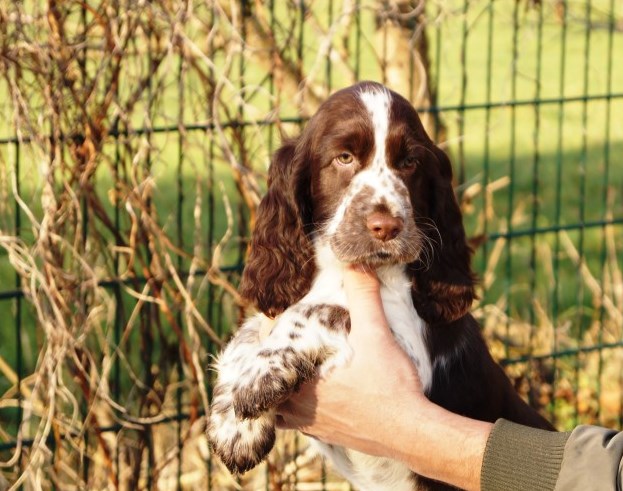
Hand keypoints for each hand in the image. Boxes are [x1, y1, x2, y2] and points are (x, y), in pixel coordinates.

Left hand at [276, 264, 425, 457]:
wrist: (410, 432)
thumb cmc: (390, 384)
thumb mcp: (376, 332)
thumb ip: (362, 294)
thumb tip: (354, 259)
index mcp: (301, 379)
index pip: (264, 355)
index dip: (265, 335)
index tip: (271, 321)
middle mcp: (298, 406)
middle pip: (267, 382)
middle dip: (271, 362)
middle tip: (283, 342)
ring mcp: (310, 424)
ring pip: (279, 406)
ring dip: (281, 389)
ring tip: (292, 368)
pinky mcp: (326, 435)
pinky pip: (297, 424)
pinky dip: (297, 410)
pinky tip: (313, 396)